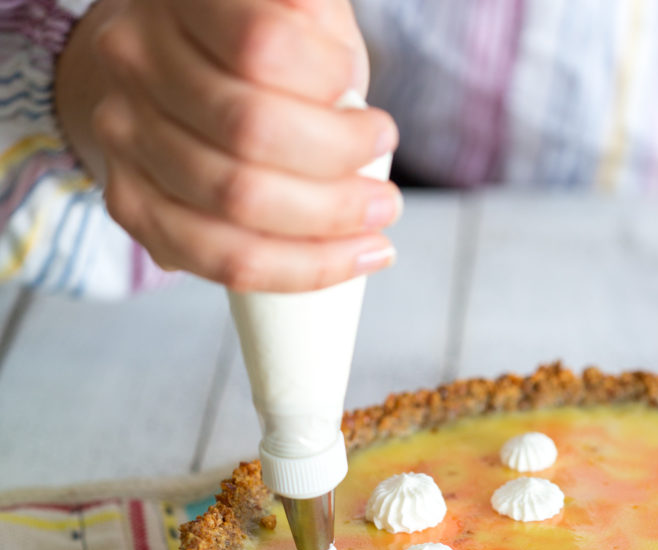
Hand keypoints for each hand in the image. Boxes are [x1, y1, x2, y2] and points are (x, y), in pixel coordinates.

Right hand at [55, 0, 400, 291]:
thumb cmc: (241, 42)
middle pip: (249, 130)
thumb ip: (313, 23)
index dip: (328, 80)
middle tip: (388, 196)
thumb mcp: (285, 6)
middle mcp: (134, 59)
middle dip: (338, 170)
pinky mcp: (127, 201)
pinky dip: (293, 269)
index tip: (369, 108)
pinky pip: (216, 258)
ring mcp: (122, 135)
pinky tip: (344, 260)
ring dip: (325, 226)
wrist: (152, 75)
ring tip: (374, 226)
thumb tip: (346, 85)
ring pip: (234, 203)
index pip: (261, 43)